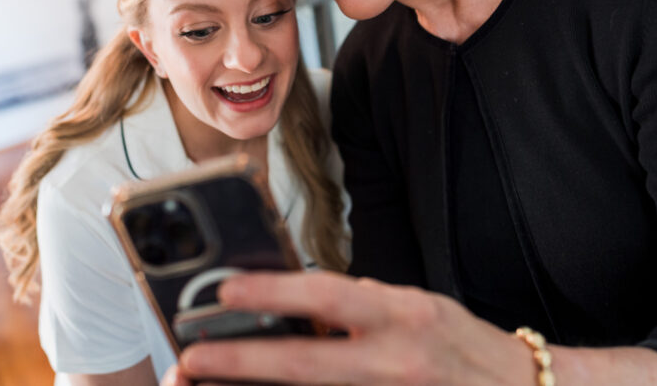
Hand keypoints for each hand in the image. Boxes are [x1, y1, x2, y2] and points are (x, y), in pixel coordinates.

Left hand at [163, 271, 532, 385]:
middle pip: (306, 365)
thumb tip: (301, 300)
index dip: (273, 292)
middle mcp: (397, 361)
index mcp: (404, 315)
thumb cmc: (465, 345)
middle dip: (241, 362)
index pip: (328, 296)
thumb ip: (364, 304)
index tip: (226, 291)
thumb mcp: (419, 306)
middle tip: (191, 358)